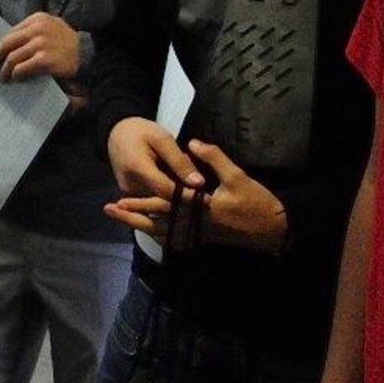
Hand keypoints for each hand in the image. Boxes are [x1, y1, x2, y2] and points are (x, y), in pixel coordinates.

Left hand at [0, 12, 79, 81]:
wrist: (87, 54)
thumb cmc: (69, 42)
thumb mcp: (53, 26)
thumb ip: (34, 29)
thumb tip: (13, 43)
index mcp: (37, 19)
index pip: (12, 31)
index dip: (2, 44)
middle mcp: (37, 29)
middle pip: (8, 43)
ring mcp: (40, 44)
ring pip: (13, 57)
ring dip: (5, 69)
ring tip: (3, 77)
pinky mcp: (44, 59)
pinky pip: (22, 68)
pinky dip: (16, 74)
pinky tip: (15, 78)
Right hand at [105, 117, 200, 197]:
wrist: (116, 134)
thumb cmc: (141, 132)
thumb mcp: (163, 139)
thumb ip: (180, 162)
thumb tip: (199, 183)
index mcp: (138, 167)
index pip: (166, 191)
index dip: (188, 196)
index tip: (207, 198)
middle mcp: (130, 186)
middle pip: (163, 202)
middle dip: (184, 202)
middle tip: (203, 197)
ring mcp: (128, 194)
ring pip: (158, 206)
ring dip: (176, 201)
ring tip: (191, 190)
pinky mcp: (130, 197)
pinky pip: (151, 203)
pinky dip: (167, 199)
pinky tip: (178, 189)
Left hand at [107, 139, 286, 251]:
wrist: (273, 229)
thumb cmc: (256, 202)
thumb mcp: (237, 176)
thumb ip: (214, 158)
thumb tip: (192, 142)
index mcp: (200, 209)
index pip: (164, 206)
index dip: (142, 202)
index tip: (121, 198)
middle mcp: (195, 225)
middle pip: (156, 223)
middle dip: (132, 216)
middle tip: (110, 210)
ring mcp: (198, 234)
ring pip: (163, 234)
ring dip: (140, 225)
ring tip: (122, 218)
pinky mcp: (203, 238)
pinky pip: (175, 239)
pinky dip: (160, 235)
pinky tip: (150, 230)